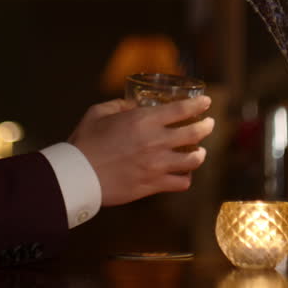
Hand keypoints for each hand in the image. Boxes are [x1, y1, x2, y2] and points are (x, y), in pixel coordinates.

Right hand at [68, 95, 214, 206]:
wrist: (79, 175)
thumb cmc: (85, 142)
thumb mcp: (99, 113)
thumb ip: (119, 106)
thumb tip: (132, 105)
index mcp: (144, 120)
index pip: (182, 110)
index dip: (199, 104)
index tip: (207, 102)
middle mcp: (156, 142)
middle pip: (195, 133)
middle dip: (206, 126)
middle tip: (209, 123)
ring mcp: (157, 165)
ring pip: (193, 160)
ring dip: (199, 154)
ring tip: (199, 152)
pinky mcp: (153, 185)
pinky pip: (181, 182)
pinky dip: (186, 177)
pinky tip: (183, 173)